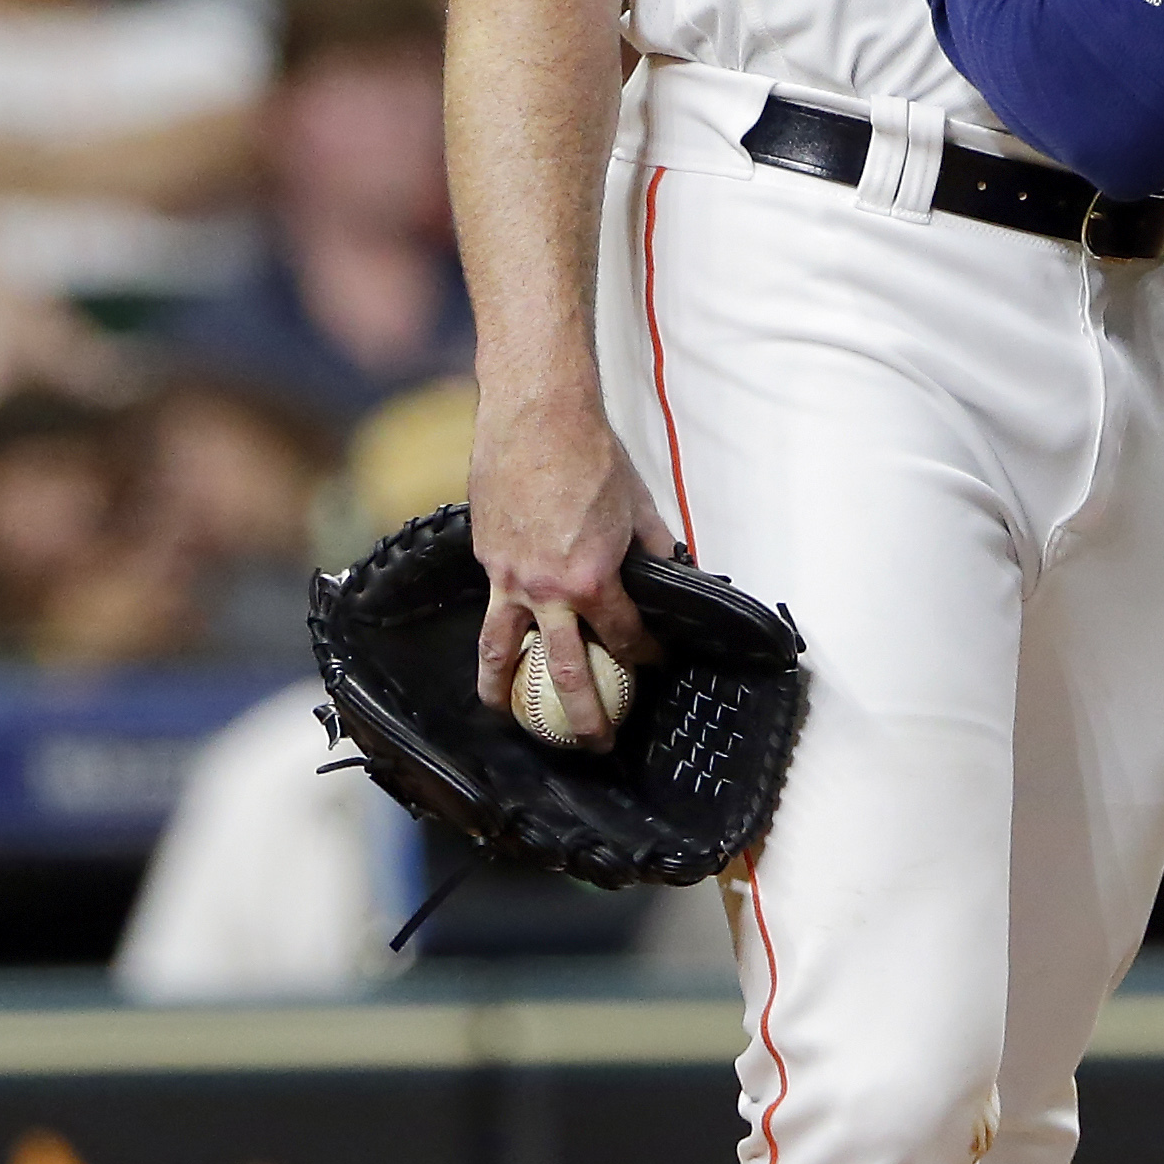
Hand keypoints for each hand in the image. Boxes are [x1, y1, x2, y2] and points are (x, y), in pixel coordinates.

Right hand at [470, 386, 671, 744]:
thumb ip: (656, 549)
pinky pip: (490, 609)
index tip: (652, 666)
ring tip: (511, 722)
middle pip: (564, 671)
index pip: (624, 637)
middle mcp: (547, 591)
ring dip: (505, 695)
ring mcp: (509, 579)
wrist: (537, 419)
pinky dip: (493, 636)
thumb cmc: (593, 457)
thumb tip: (677, 572)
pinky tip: (496, 650)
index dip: (644, 657)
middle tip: (596, 743)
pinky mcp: (486, 560)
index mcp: (592, 580)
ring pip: (501, 653)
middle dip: (583, 716)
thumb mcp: (639, 508)